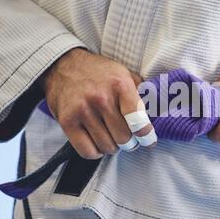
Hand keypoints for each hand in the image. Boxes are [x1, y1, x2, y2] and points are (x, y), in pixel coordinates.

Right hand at [39, 48, 153, 158]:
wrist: (62, 66)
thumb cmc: (99, 73)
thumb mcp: (124, 74)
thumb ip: (141, 93)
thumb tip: (157, 114)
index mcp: (120, 85)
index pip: (138, 121)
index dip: (146, 136)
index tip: (148, 141)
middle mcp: (101, 98)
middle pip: (124, 138)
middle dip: (129, 142)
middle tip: (127, 138)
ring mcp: (82, 110)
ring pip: (107, 146)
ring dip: (112, 147)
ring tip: (111, 137)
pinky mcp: (67, 121)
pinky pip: (87, 151)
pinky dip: (95, 152)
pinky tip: (97, 142)